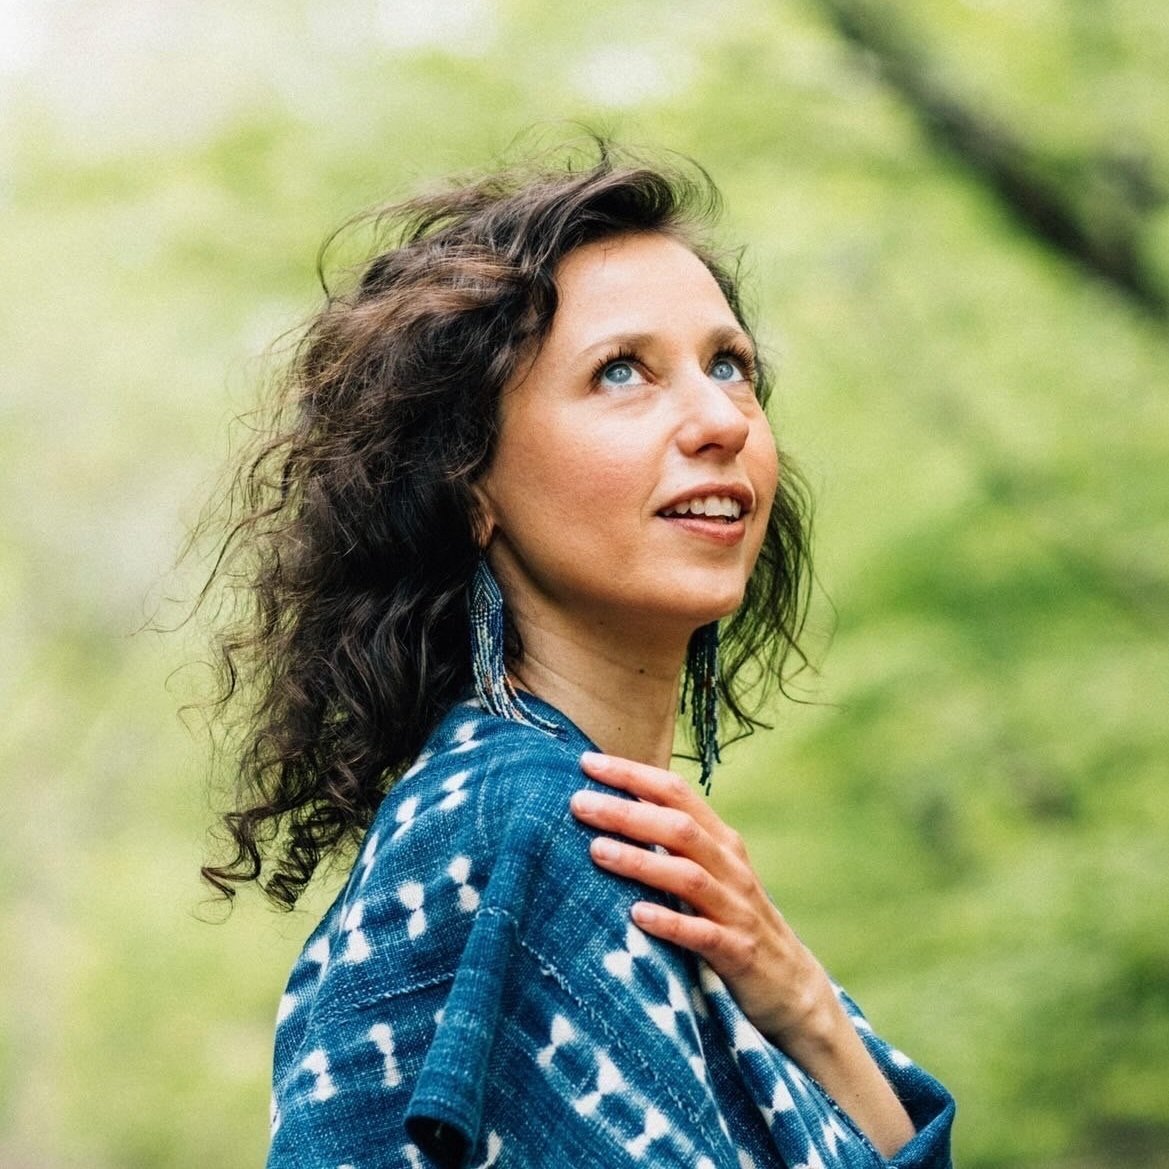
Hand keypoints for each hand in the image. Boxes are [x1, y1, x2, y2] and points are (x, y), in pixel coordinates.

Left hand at [570, 751, 834, 1050]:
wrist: (793, 986)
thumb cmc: (734, 920)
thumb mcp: (711, 874)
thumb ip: (672, 843)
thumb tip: (613, 807)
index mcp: (721, 841)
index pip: (676, 793)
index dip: (633, 774)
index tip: (587, 762)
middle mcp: (731, 867)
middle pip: (679, 828)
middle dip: (627, 812)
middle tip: (578, 802)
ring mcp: (737, 910)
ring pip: (689, 876)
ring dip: (641, 861)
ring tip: (596, 850)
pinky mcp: (738, 953)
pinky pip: (703, 934)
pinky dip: (671, 922)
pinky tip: (637, 915)